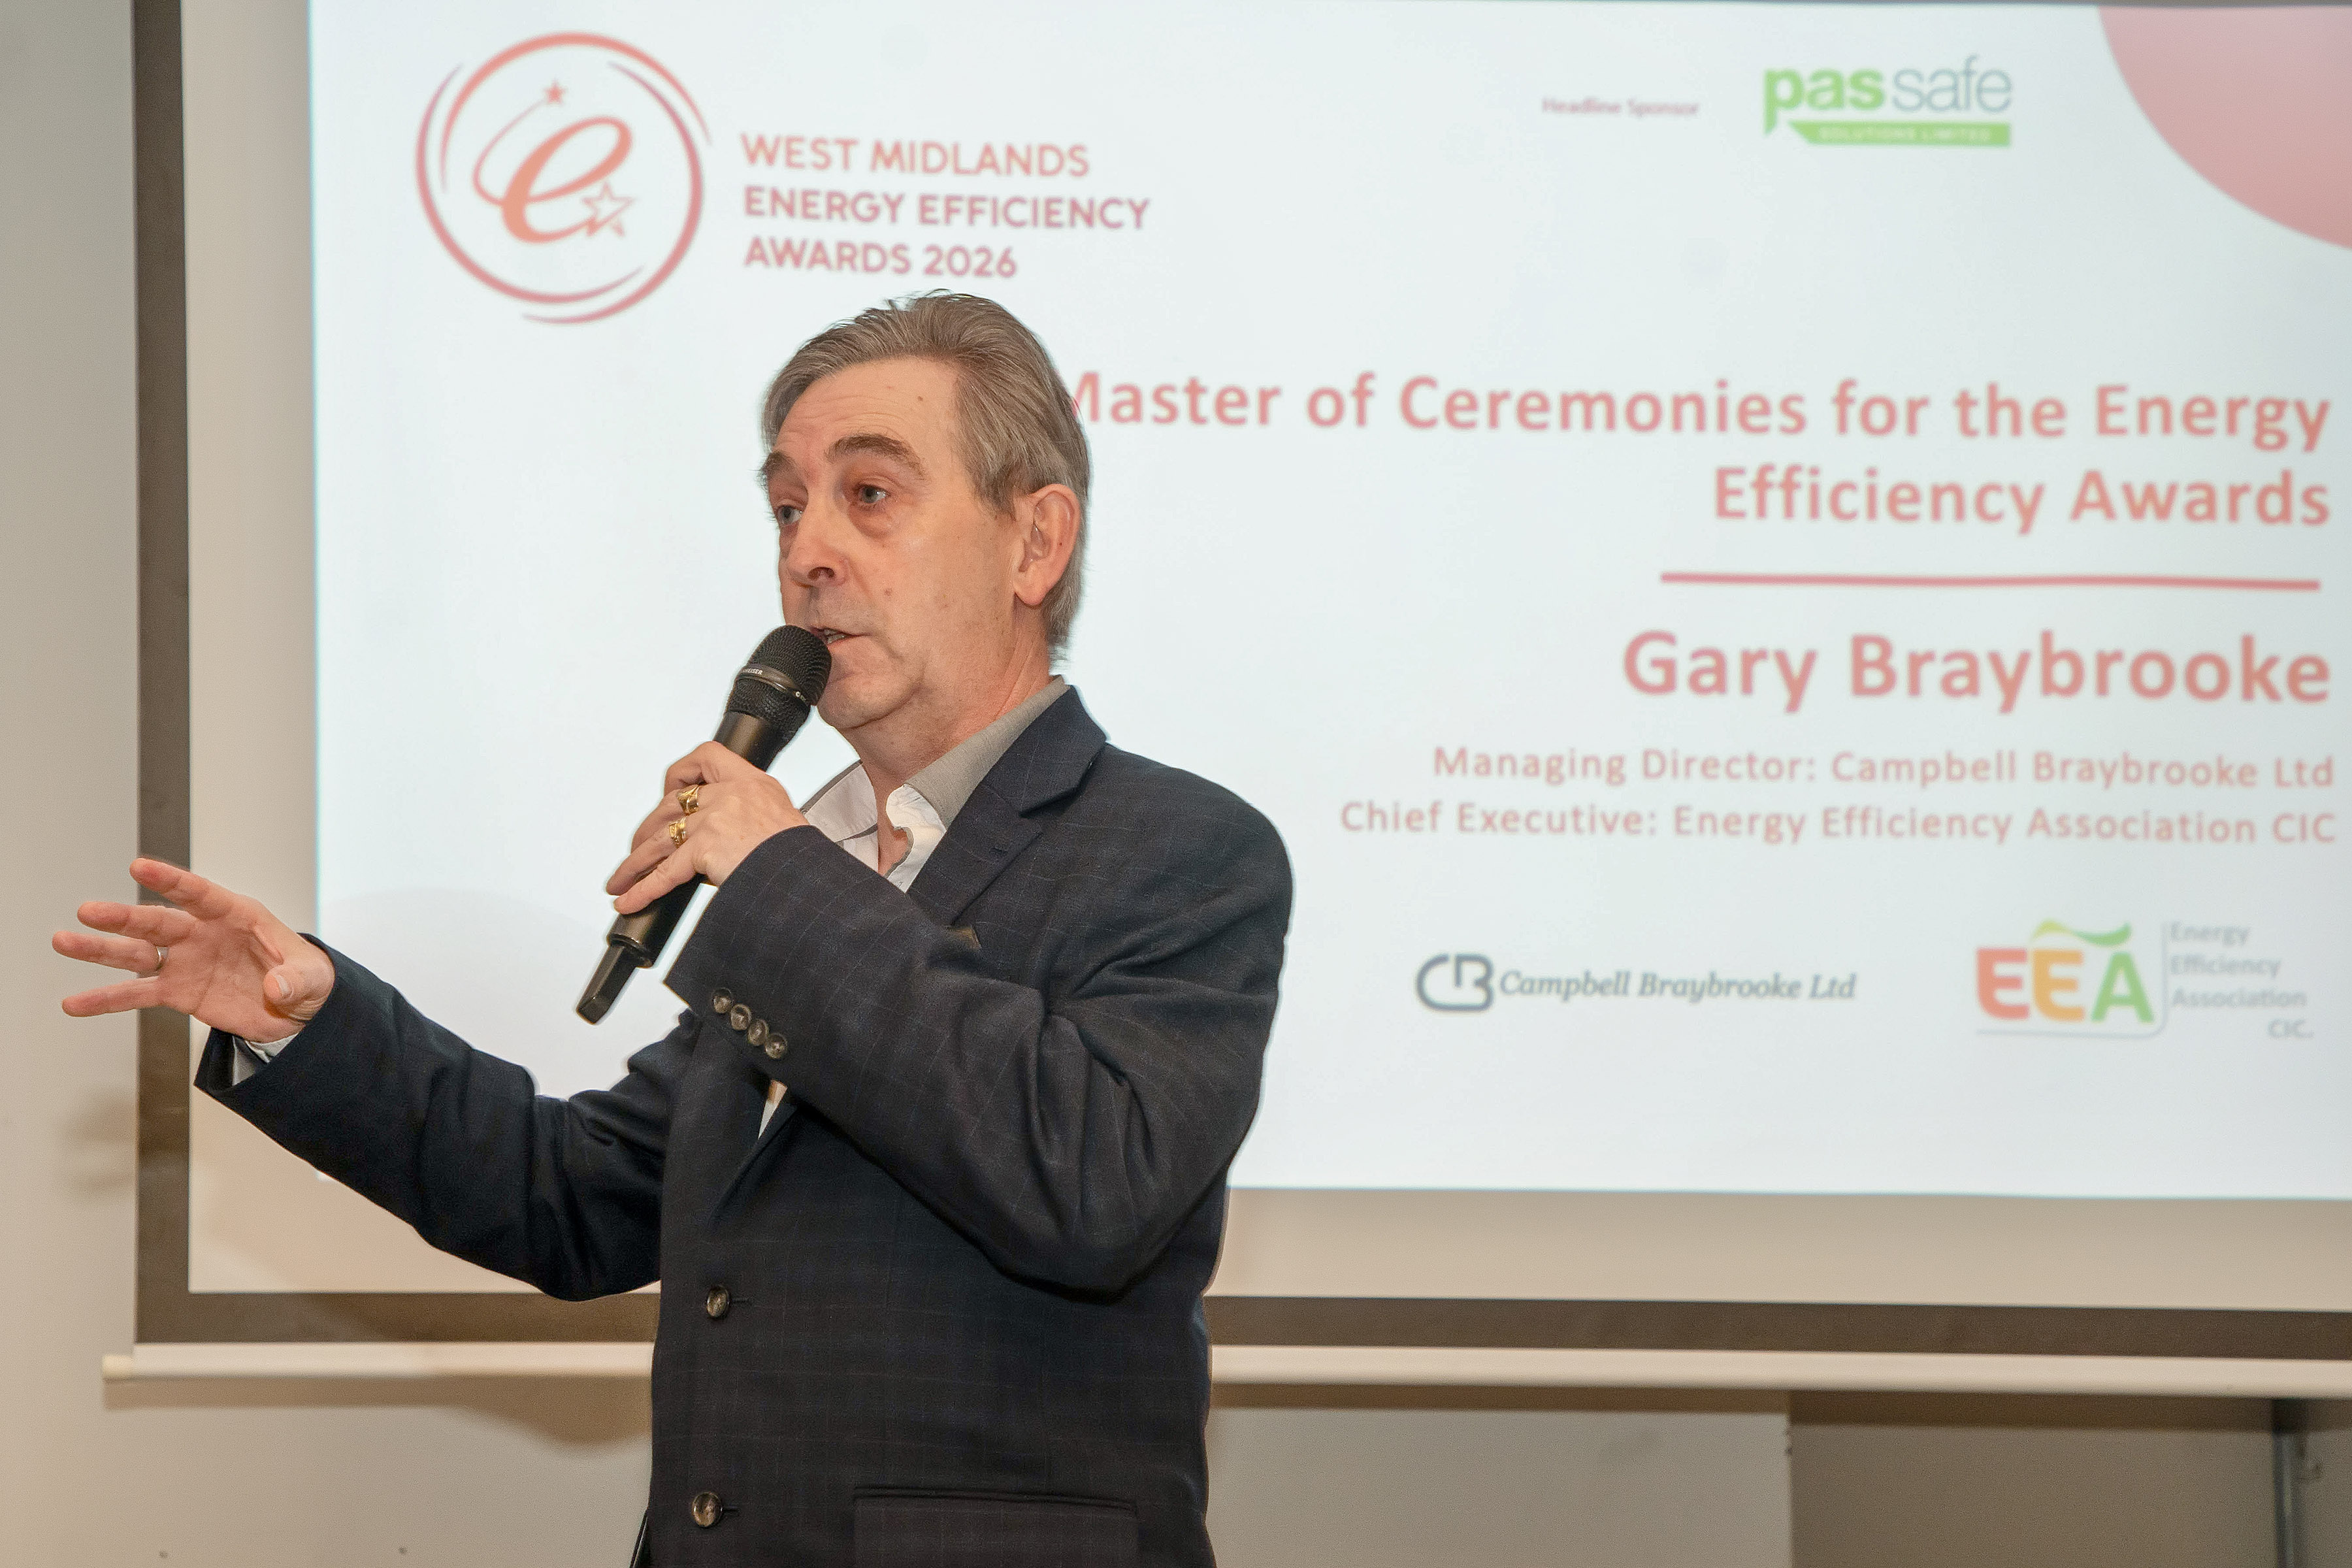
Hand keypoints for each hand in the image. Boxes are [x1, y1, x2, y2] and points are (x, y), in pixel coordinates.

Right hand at [54, 859, 334, 1037]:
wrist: (299, 1008)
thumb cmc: (307, 978)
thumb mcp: (312, 979)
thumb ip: (296, 979)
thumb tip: (278, 987)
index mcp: (237, 915)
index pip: (200, 893)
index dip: (171, 881)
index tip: (139, 867)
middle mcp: (203, 933)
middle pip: (158, 921)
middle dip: (125, 917)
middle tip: (88, 911)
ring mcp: (186, 961)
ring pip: (137, 953)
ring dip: (101, 950)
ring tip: (63, 942)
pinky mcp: (179, 991)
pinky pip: (137, 994)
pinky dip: (107, 999)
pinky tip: (74, 1004)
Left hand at [606, 743, 808, 914]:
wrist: (808, 880)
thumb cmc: (800, 859)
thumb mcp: (781, 821)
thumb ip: (748, 818)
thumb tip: (717, 844)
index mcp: (753, 783)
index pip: (706, 757)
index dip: (680, 773)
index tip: (669, 791)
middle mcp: (732, 794)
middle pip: (673, 805)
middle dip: (648, 831)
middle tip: (639, 850)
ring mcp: (716, 819)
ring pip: (660, 839)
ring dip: (636, 863)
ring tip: (621, 881)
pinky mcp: (705, 847)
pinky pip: (665, 872)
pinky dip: (643, 889)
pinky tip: (629, 899)